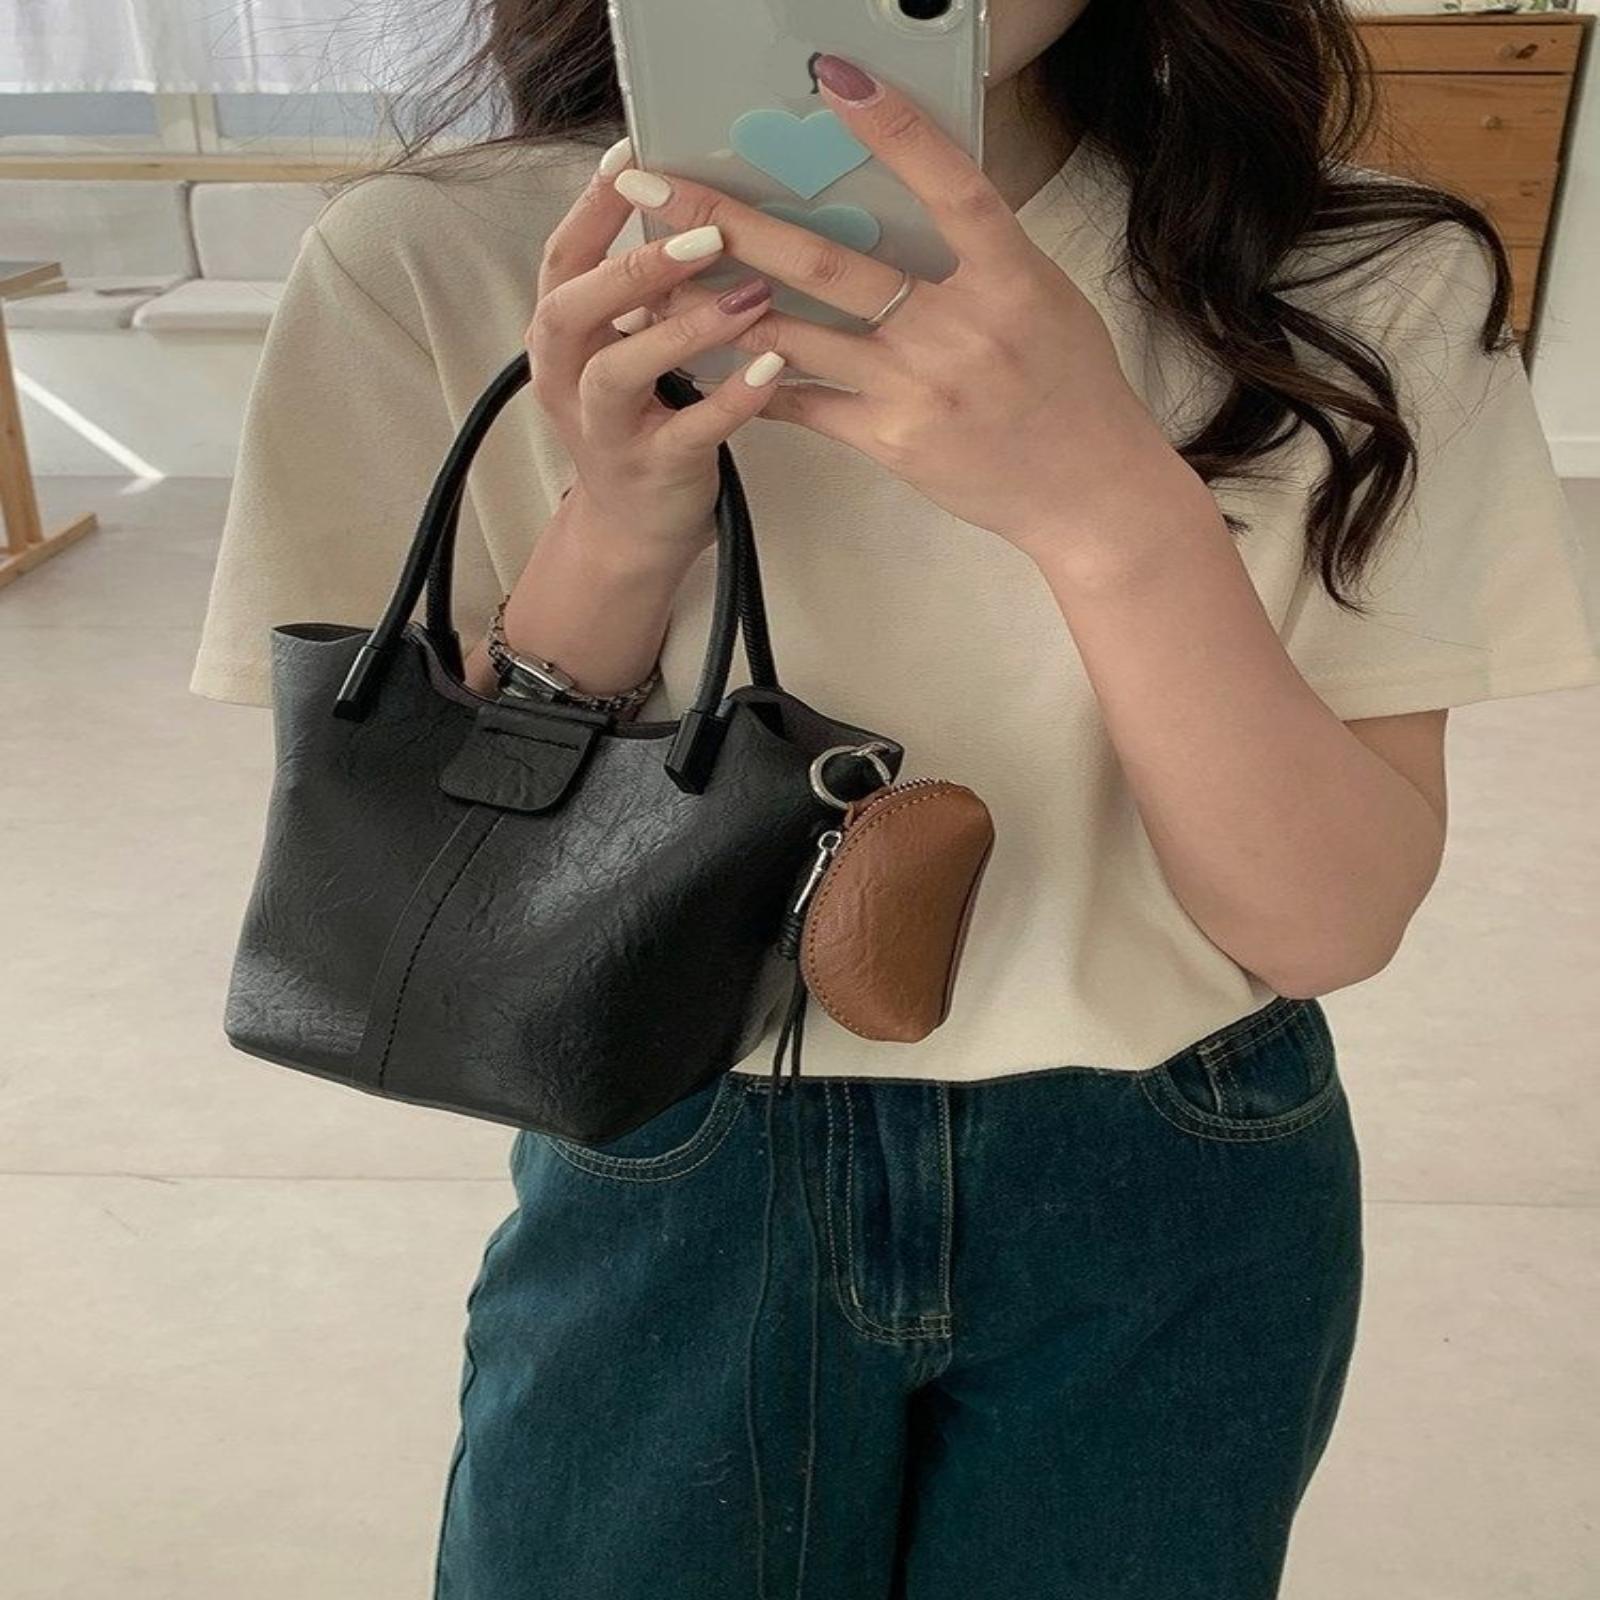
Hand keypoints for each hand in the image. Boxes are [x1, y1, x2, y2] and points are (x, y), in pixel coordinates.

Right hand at [526, 142, 784, 570]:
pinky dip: (732, 398)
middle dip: (634, 266)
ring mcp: (606, 431)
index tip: (633, 154)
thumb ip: (638, 294)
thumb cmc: (641, 420)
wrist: (634, 529)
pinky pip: (691, 431)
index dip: (591, 206)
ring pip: (621, 371)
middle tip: (706, 233)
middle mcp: (565, 380)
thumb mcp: (621, 350)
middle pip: (573, 310)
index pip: (562, 259)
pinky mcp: (653, 471)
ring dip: (683, 328)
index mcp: (558, 339)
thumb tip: (695, 203)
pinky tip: (774, 366)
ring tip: (749, 294)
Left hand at [610, 54, 1209, 564]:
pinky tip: (706, 360)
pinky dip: (755, 379)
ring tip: (652, 282)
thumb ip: (979, 252)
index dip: (895, 133)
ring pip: (797, 336)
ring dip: (717, 306)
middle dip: (734, 223)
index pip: (950, 189)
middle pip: (829, 264)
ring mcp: (918, 389)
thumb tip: (915, 197)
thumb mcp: (1043, 298)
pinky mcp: (891, 442)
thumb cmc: (1070, 388)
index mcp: (1008, 280)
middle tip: (660, 189)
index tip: (834, 80)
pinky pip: (806, 404)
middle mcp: (958, 329)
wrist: (1085, 492)